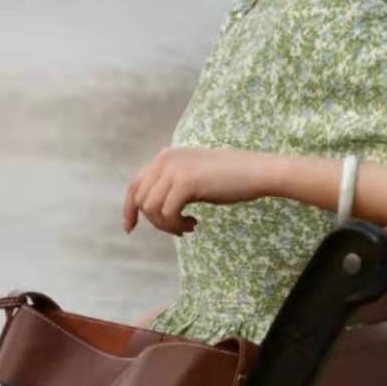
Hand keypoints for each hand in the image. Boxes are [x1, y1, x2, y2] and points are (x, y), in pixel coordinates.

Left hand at [123, 148, 273, 237]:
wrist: (258, 171)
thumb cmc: (230, 178)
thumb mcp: (194, 176)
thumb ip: (171, 184)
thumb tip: (149, 208)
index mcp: (166, 156)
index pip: (135, 185)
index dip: (129, 209)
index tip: (129, 228)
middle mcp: (166, 159)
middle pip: (141, 200)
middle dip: (155, 221)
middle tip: (179, 228)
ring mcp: (175, 169)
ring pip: (151, 209)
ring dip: (168, 225)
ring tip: (188, 226)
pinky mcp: (186, 182)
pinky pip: (167, 214)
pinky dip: (177, 225)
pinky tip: (195, 224)